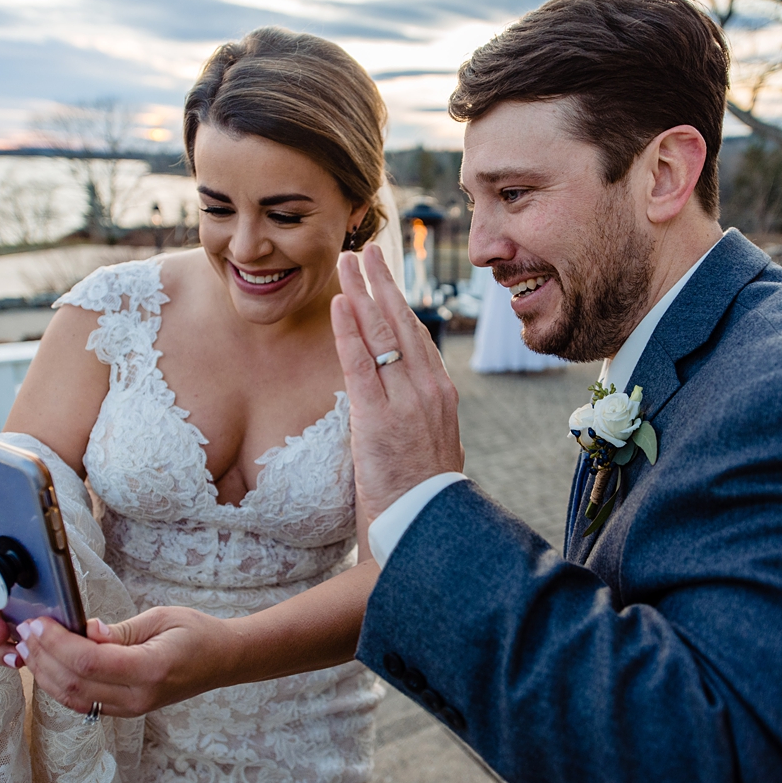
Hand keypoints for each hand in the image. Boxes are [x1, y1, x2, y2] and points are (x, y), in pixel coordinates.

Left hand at [13, 606, 234, 716]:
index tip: (38, 622)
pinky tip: (48, 663)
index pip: (88, 661)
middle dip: (43, 656)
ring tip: (30, 646)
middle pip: (74, 684)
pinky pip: (83, 703)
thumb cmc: (198, 632)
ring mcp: (131, 709)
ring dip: (45, 673)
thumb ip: (118, 631)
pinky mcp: (126, 710)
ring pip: (73, 699)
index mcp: (150, 670)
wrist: (223, 660)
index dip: (56, 642)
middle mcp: (138, 697)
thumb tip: (82, 629)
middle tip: (25, 630)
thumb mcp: (160, 618)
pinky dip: (60, 684)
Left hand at [332, 244, 463, 524]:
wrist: (427, 530)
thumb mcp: (430, 451)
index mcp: (441, 397)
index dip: (400, 306)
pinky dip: (348, 331)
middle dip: (383, 285)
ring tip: (347, 263)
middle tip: (368, 252)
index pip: (418, 339)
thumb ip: (417, 424)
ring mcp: (406, 403)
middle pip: (403, 325)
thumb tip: (402, 411)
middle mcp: (429, 391)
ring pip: (382, 335)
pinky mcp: (378, 419)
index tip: (386, 281)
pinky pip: (360, 365)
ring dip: (362, 294)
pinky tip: (339, 304)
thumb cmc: (423, 500)